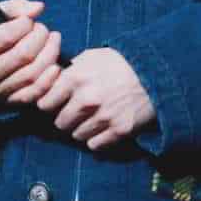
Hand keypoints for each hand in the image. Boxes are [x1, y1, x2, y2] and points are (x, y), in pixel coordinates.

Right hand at [0, 0, 62, 106]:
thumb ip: (13, 7)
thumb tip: (38, 8)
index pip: (6, 36)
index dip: (25, 23)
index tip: (28, 19)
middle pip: (24, 54)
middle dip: (40, 36)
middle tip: (42, 29)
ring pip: (33, 72)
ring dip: (50, 53)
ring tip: (52, 39)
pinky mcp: (9, 103)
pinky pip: (36, 92)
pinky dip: (50, 78)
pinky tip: (55, 64)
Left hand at [35, 47, 156, 149]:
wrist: (155, 72)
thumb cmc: (120, 61)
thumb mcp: (92, 56)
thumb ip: (70, 69)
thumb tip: (53, 79)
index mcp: (76, 78)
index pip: (45, 103)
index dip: (49, 103)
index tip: (55, 103)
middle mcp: (86, 100)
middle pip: (60, 123)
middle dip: (66, 117)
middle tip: (75, 112)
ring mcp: (103, 117)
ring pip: (76, 135)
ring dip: (81, 128)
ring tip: (92, 117)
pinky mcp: (119, 130)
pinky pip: (94, 145)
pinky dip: (96, 138)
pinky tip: (102, 126)